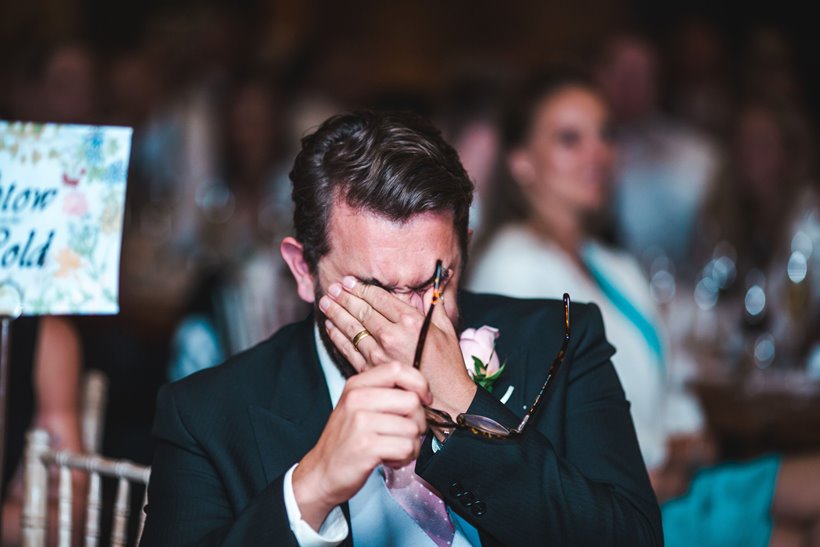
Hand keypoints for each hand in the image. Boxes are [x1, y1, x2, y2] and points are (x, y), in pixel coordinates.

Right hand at [292, 362, 430, 529]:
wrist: (321, 473)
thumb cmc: (346, 441)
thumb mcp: (357, 406)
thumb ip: (383, 393)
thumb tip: (421, 392)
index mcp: (357, 385)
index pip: (397, 369)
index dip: (419, 383)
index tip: (423, 399)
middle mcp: (357, 399)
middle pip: (411, 401)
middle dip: (418, 422)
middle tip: (406, 433)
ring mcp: (360, 422)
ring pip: (412, 428)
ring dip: (411, 444)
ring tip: (394, 449)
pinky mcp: (366, 446)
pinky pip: (406, 447)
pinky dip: (405, 458)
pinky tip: (391, 459)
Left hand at [319, 276, 476, 419]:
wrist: (447, 401)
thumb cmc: (449, 367)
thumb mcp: (447, 330)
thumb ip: (435, 306)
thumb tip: (432, 287)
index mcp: (411, 322)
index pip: (380, 299)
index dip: (362, 288)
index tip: (349, 281)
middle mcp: (393, 336)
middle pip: (363, 311)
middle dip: (345, 298)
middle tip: (332, 288)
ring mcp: (380, 354)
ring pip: (353, 329)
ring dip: (337, 314)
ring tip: (326, 303)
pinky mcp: (372, 371)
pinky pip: (350, 350)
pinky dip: (338, 337)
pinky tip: (331, 328)